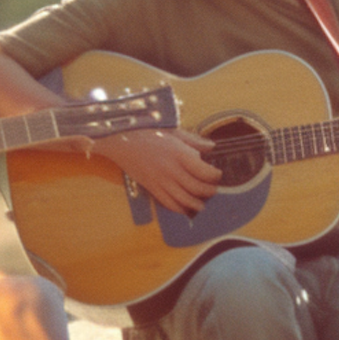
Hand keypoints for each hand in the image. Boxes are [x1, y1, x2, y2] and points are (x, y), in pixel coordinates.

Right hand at [95, 128, 220, 215]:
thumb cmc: (146, 130)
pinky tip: (185, 209)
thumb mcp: (172, 131)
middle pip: (196, 187)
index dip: (215, 175)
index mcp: (179, 153)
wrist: (120, 139)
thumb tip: (212, 147)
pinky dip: (179, 209)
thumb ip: (193, 141)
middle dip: (209, 191)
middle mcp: (171, 169)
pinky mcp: (151, 187)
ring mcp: (160, 180)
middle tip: (214, 190)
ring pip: (184, 199)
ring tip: (203, 204)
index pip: (204, 171)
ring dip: (196, 204)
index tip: (218, 174)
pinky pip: (168, 203)